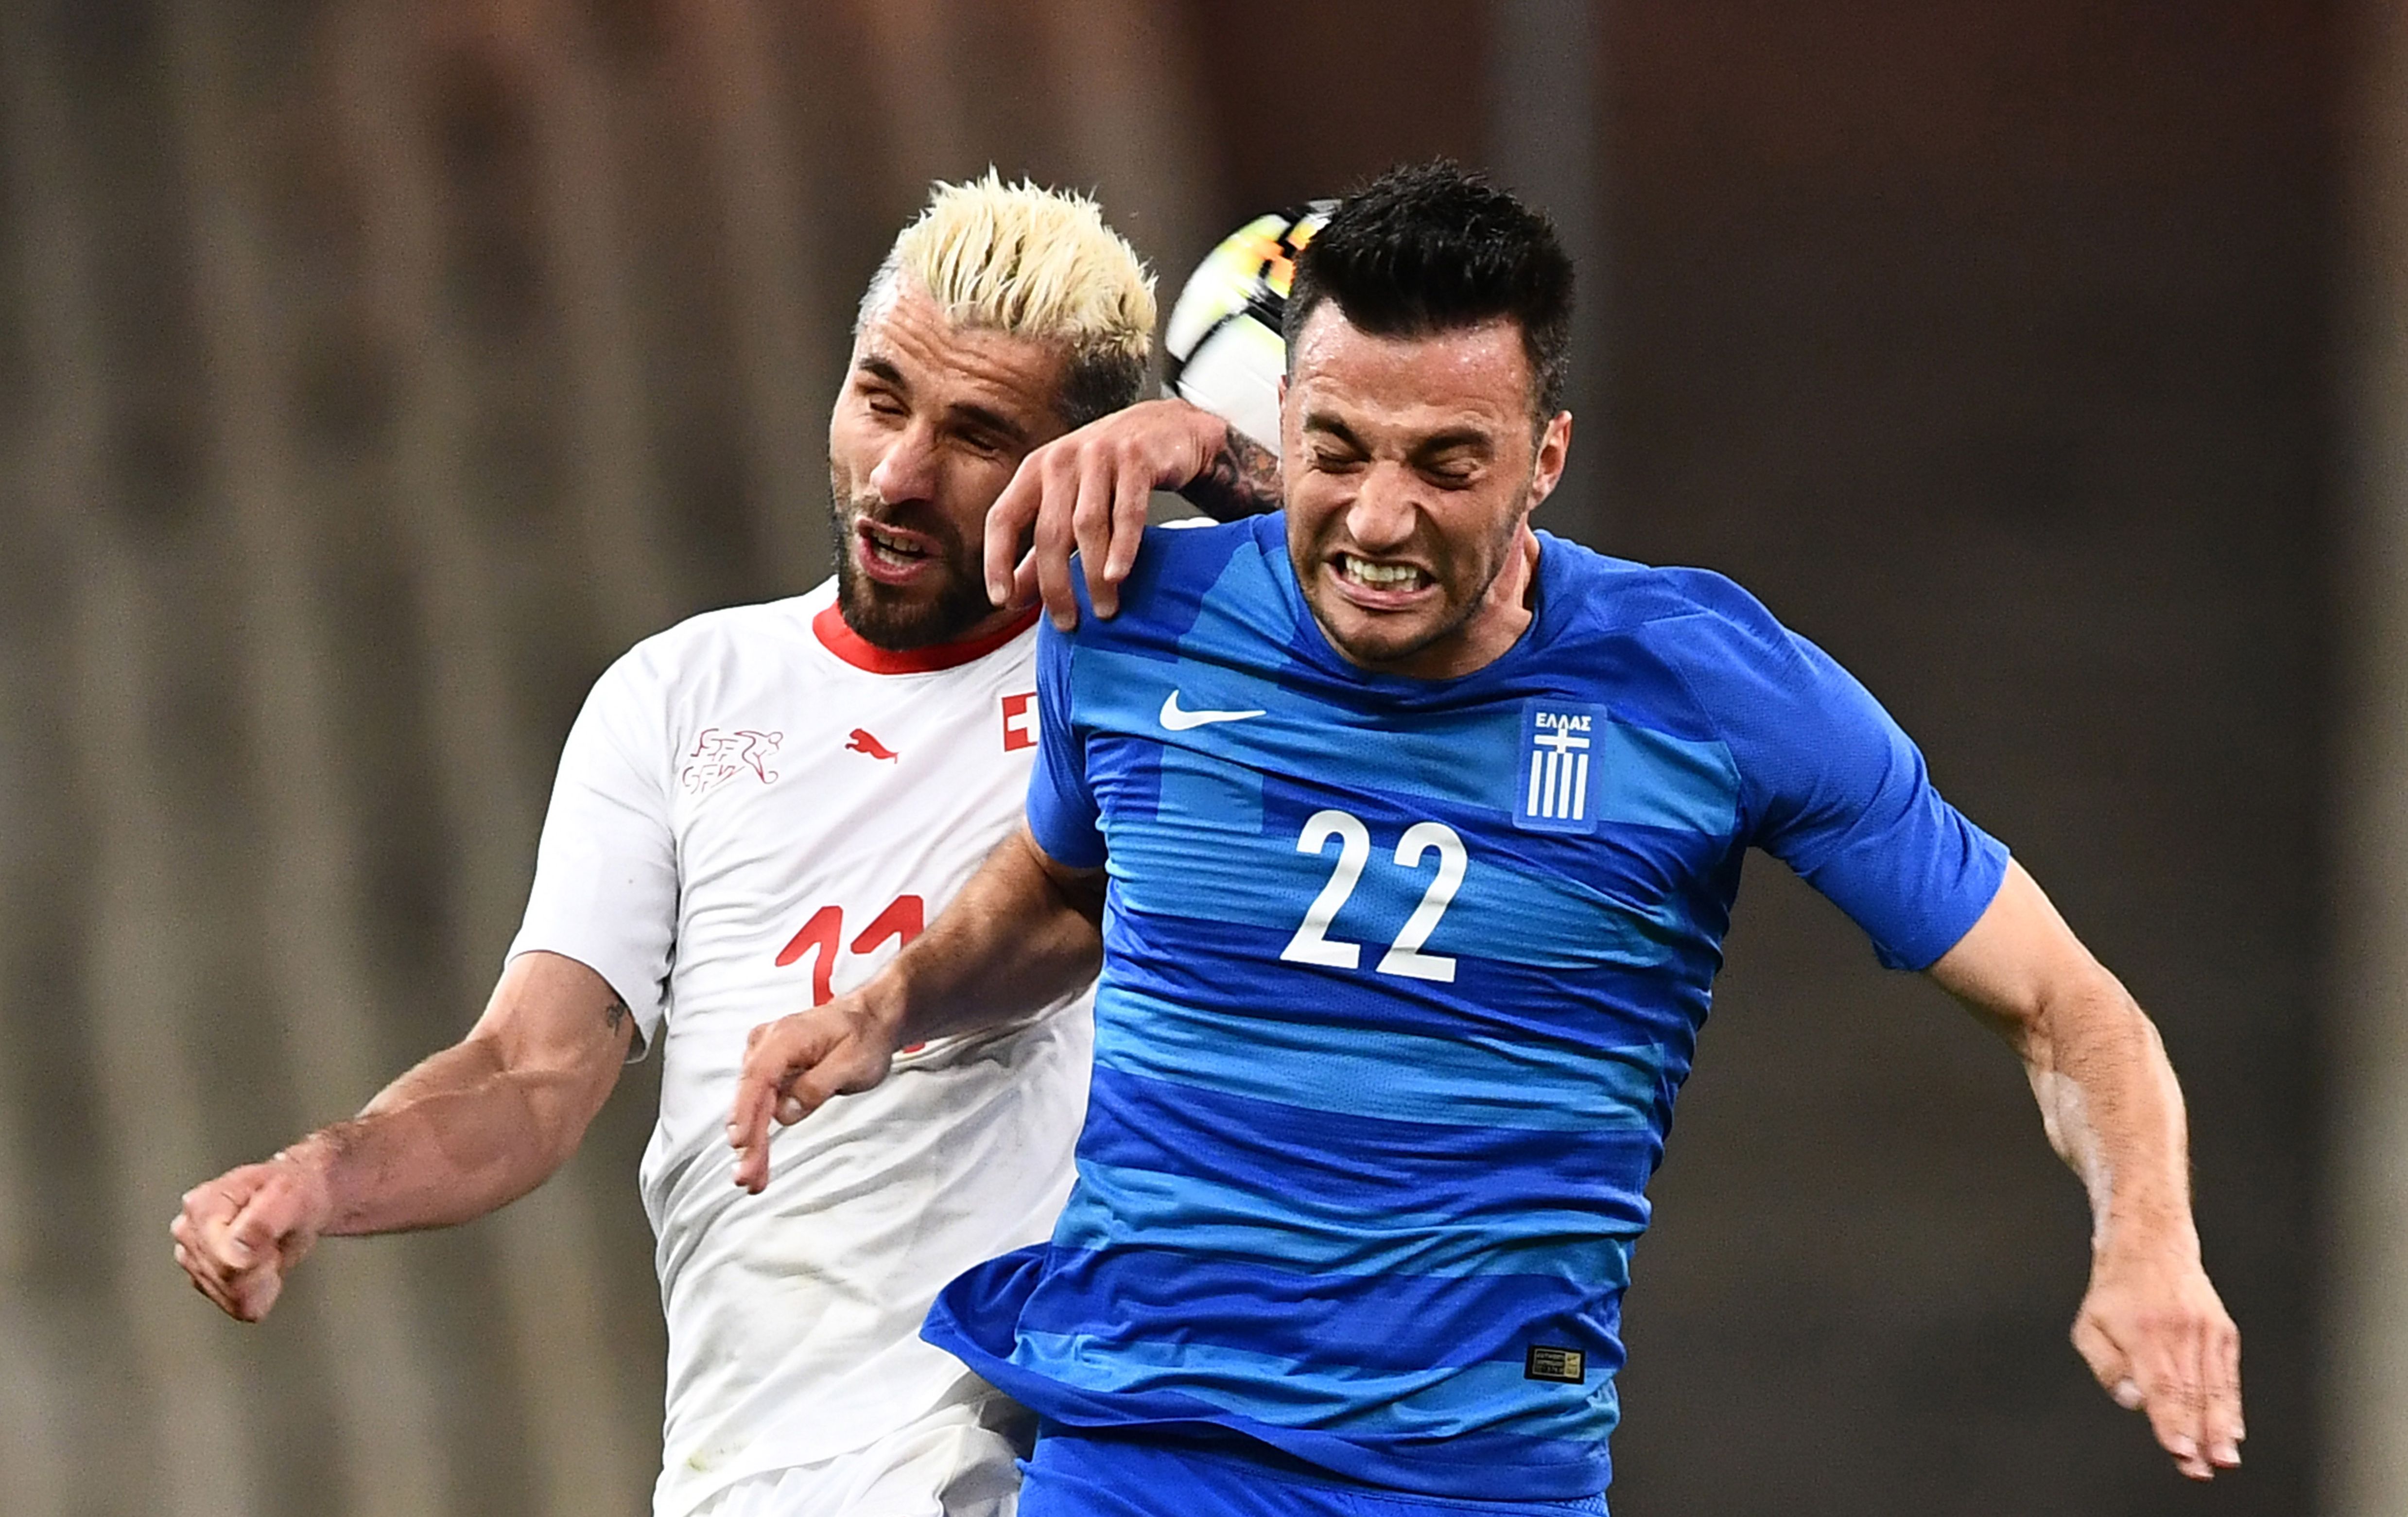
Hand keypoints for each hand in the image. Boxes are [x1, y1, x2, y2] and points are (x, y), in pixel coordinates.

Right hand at [169, 1145, 335, 1321]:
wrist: (296, 1198)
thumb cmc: (294, 1193)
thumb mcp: (293, 1196)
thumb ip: (264, 1221)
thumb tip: (236, 1248)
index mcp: (203, 1206)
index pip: (229, 1264)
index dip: (263, 1257)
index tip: (273, 1238)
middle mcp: (188, 1232)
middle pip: (230, 1285)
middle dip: (263, 1268)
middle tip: (272, 1242)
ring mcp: (191, 1257)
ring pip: (233, 1299)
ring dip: (260, 1279)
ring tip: (265, 1248)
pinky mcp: (202, 1280)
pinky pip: (237, 1307)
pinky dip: (256, 1291)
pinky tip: (258, 1264)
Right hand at [727, 992, 902, 1193]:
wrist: (869, 1021)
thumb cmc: (863, 1036)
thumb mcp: (851, 1063)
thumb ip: (817, 1085)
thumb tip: (786, 1111)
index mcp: (785, 1037)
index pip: (757, 1077)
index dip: (746, 1111)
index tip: (741, 1141)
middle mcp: (767, 1044)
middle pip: (749, 1097)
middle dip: (747, 1140)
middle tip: (747, 1177)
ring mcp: (765, 1058)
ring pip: (751, 1106)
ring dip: (750, 1144)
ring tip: (752, 1179)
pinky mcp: (770, 1073)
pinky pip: (759, 1106)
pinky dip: (758, 1134)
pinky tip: (755, 1160)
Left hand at [983, 398, 1228, 628]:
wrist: (1168, 429)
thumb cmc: (1111, 473)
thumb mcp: (1068, 506)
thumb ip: (1041, 552)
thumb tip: (1013, 599)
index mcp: (1035, 470)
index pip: (1002, 517)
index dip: (997, 560)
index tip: (1002, 601)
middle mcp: (1062, 459)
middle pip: (1048, 532)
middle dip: (1055, 584)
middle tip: (1068, 622)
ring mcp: (1100, 455)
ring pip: (1088, 526)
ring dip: (1092, 574)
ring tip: (1104, 609)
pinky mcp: (1138, 458)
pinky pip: (1128, 511)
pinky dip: (1122, 547)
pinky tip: (1118, 576)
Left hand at [2071, 1245, 2242, 1479]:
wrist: (2151, 1245)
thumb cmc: (2114, 1293)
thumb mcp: (2089, 1325)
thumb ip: (2107, 1367)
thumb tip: (2134, 1401)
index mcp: (2143, 1332)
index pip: (2161, 1385)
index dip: (2170, 1421)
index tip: (2178, 1450)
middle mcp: (2179, 1332)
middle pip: (2191, 1392)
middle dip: (2197, 1436)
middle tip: (2202, 1469)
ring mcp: (2205, 1331)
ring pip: (2215, 1387)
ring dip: (2220, 1428)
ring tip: (2223, 1460)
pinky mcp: (2222, 1331)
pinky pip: (2228, 1375)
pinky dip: (2231, 1405)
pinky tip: (2232, 1432)